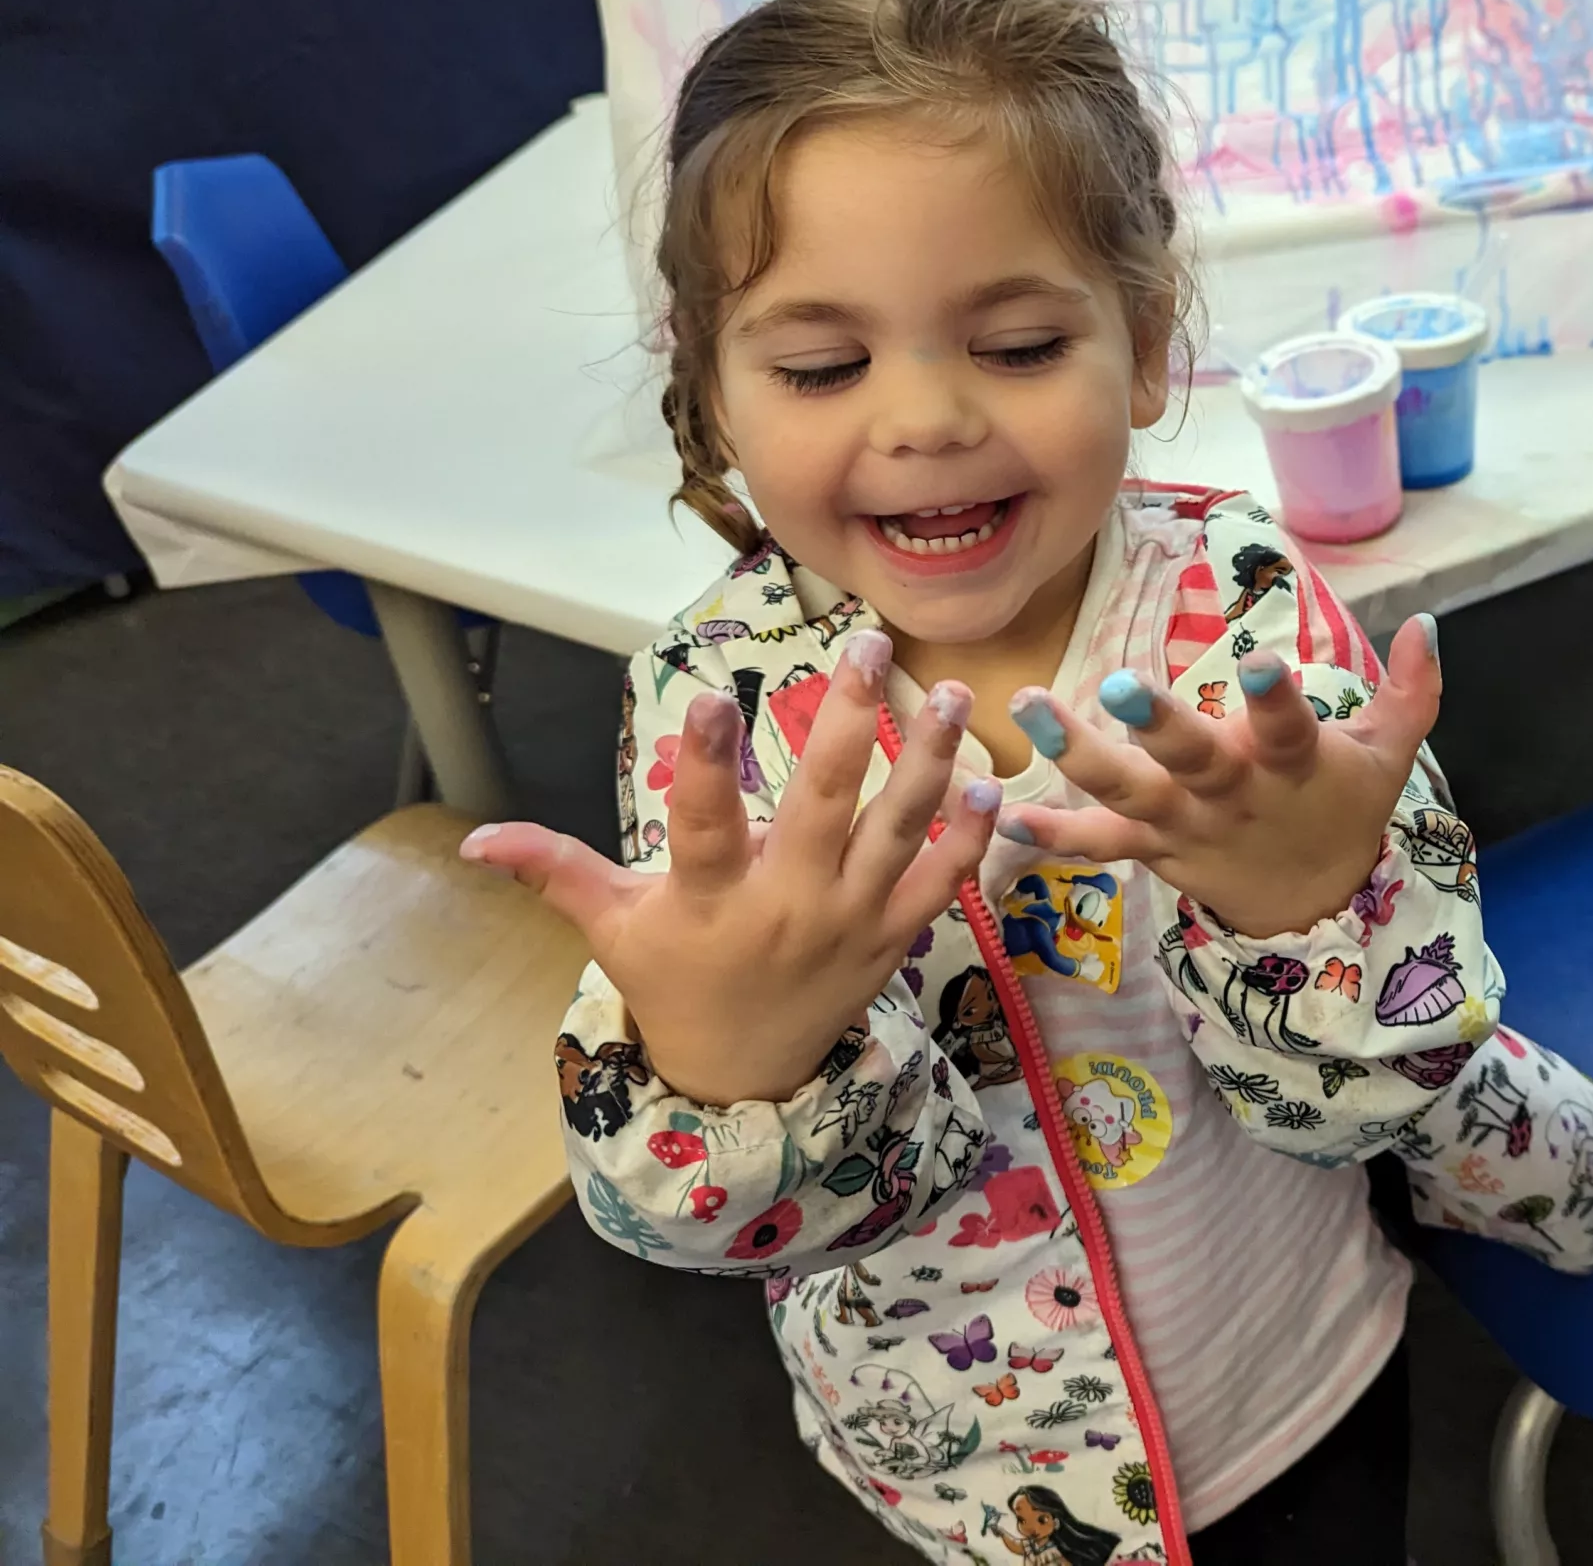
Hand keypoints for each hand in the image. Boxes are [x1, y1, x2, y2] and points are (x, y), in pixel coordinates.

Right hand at [459, 630, 997, 1105]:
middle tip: (866, 647)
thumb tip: (470, 838)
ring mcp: (850, 924)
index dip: (707, 766)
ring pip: (897, 832)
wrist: (743, 1075)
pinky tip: (993, 782)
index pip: (703, 825)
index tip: (714, 698)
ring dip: (930, 759)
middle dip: (847, 721)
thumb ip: (553, 871)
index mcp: (709, 901)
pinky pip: (942, 884)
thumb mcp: (610, 931)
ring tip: (951, 693)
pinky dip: (970, 837)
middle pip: (823, 806)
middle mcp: (787, 908)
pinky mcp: (894, 939)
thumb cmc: (674, 984)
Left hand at [999, 615, 1439, 937]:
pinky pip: (1098, 843)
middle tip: (1118, 684)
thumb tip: (1429, 623)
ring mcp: (1186, 825)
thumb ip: (1411, 692)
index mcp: (1292, 765)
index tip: (1259, 662)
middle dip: (1157, 724)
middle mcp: (1233, 795)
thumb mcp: (1389, 756)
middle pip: (1193, 759)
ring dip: (1075, 754)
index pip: (1289, 726)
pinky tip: (1004, 811)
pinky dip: (1053, 832)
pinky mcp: (1154, 847)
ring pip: (1128, 792)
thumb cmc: (1342, 805)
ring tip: (1028, 706)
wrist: (1310, 904)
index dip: (1276, 698)